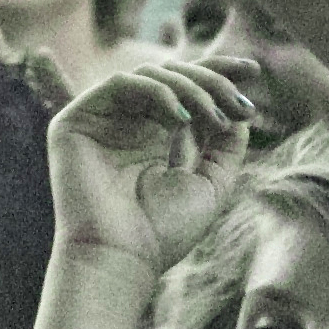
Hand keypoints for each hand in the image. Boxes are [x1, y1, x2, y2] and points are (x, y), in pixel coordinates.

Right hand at [44, 58, 264, 274]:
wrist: (121, 258)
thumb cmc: (162, 232)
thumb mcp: (210, 184)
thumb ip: (225, 147)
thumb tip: (241, 115)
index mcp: (151, 137)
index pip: (183, 90)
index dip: (217, 72)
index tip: (253, 71)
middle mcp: (125, 123)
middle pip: (171, 75)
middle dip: (212, 82)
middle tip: (239, 106)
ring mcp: (99, 120)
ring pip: (149, 74)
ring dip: (190, 89)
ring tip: (215, 118)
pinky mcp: (75, 120)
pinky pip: (120, 84)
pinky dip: (157, 92)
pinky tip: (182, 118)